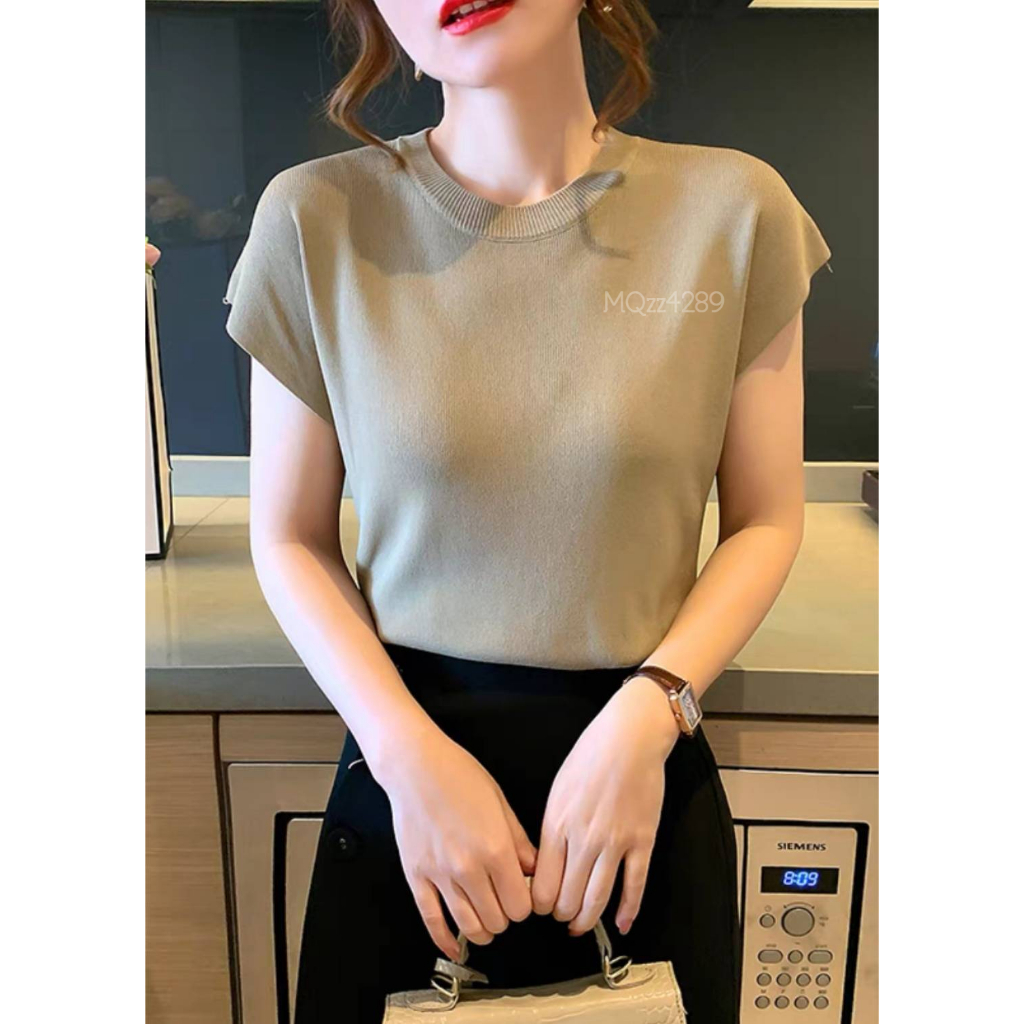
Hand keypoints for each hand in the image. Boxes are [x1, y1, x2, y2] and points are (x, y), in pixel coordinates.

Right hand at [376, 726, 536, 960]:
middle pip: (498, 920)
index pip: (521, 905)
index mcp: (495, 849)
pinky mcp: (417, 876)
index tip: (523, 894)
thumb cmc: (458, 775)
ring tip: (487, 920)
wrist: (416, 766)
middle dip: (506, 915)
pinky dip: (444, 940)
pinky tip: (453, 947)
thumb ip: (519, 842)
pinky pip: (431, 919)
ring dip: (483, 929)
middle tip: (505, 901)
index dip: (526, 904)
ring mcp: (440, 875)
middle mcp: (468, 868)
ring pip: (469, 926)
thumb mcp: (501, 802)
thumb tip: (533, 869)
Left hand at [530, 676, 679, 936]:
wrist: (630, 737)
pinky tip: (622, 924)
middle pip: (568, 897)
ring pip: (598, 898)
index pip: (542, 883)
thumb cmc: (590, 755)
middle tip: (562, 917)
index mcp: (557, 824)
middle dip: (562, 913)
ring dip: (587, 919)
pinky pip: (634, 885)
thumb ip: (551, 826)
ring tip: (581, 926)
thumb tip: (544, 861)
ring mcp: (615, 843)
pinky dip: (628, 910)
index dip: (539, 903)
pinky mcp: (642, 841)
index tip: (541, 906)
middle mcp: (583, 839)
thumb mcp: (558, 789)